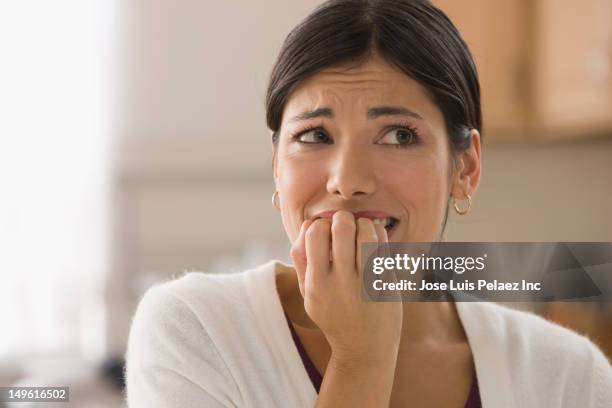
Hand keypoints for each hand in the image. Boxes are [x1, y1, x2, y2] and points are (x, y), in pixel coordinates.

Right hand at [290, 210, 402, 362]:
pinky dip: (379, 234)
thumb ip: (301, 260)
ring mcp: (367, 282)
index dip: (320, 224)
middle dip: (343, 218)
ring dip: (364, 223)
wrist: (364, 349)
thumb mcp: (308, 294)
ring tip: (361, 230)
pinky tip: (374, 240)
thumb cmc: (333, 316)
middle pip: (341, 226)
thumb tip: (307, 225)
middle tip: (345, 225)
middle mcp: (341, 282)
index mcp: (317, 283)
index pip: (314, 232)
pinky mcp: (387, 283)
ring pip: (367, 231)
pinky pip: (384, 246)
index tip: (325, 231)